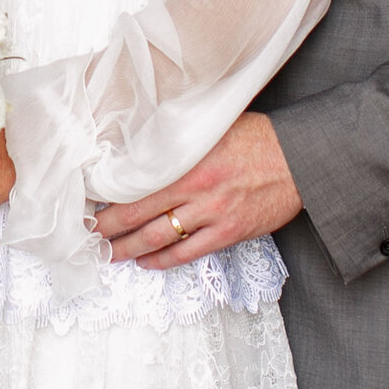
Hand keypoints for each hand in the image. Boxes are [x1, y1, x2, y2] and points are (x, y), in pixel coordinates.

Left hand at [94, 113, 300, 269]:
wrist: (300, 159)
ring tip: (109, 254)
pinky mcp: (229, 232)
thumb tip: (144, 141)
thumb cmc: (258, 137)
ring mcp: (213, 213)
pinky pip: (188, 253)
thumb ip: (179, 136)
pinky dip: (163, 260)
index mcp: (187, 159)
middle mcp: (196, 188)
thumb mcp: (213, 125)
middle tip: (88, 235)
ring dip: (129, 249)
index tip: (88, 201)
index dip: (108, 196)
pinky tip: (146, 262)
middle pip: (138, 213)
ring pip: (158, 238)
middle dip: (108, 227)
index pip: (135, 183)